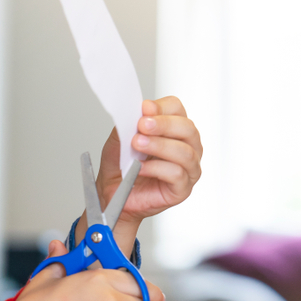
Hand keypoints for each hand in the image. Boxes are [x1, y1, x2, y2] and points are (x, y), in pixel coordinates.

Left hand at [76, 96, 201, 253]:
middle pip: (187, 128)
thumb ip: (130, 123)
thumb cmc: (120, 166)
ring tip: (138, 146)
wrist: (112, 193)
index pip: (177, 109)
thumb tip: (141, 110)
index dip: (162, 107)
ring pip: (185, 152)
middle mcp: (186, 146)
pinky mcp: (183, 188)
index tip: (144, 110)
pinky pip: (177, 174)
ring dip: (160, 146)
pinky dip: (157, 168)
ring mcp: (188, 168)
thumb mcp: (119, 139)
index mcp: (172, 130)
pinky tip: (141, 168)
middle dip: (163, 125)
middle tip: (141, 126)